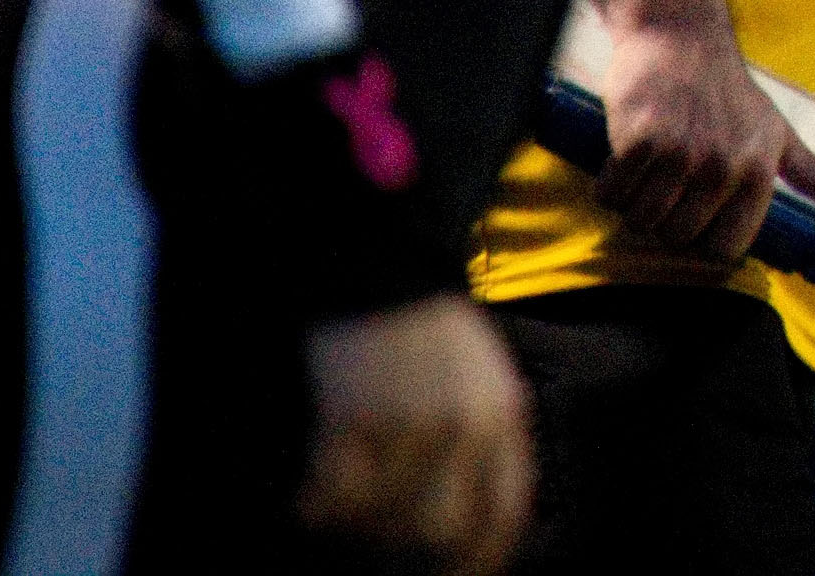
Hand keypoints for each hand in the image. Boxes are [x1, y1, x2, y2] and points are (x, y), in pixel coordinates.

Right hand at [296, 294, 533, 574]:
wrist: (386, 269)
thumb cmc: (429, 332)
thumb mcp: (482, 377)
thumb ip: (487, 437)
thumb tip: (468, 517)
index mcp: (504, 414)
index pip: (506, 509)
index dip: (481, 556)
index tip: (458, 574)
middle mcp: (466, 424)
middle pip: (442, 530)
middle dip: (409, 555)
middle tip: (378, 552)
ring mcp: (410, 421)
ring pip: (385, 517)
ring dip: (358, 527)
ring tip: (342, 512)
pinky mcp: (355, 416)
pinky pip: (336, 493)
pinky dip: (318, 507)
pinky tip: (309, 502)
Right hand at [585, 0, 814, 259]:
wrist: (682, 37)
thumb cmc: (731, 92)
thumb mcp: (778, 131)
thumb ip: (813, 174)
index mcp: (758, 172)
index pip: (723, 249)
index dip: (701, 238)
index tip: (695, 211)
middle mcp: (723, 167)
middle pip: (676, 236)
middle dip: (663, 218)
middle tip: (666, 179)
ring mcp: (681, 153)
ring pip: (641, 220)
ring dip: (634, 202)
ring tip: (648, 167)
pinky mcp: (640, 140)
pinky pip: (612, 194)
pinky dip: (610, 183)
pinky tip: (623, 156)